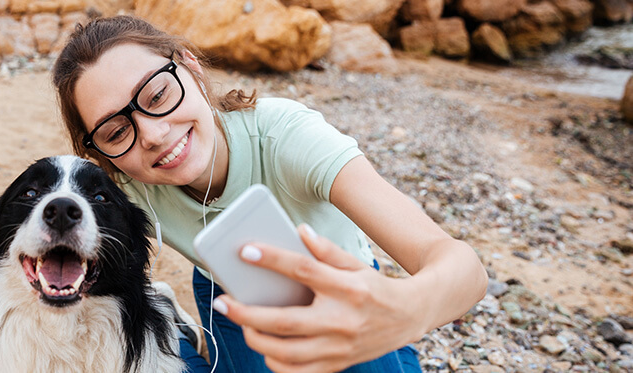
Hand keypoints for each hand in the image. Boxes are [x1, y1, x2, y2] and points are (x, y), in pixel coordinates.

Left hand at [211, 224, 422, 372]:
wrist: (410, 316)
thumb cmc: (374, 286)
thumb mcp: (355, 263)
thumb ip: (326, 249)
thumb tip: (298, 231)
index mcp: (348, 288)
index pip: (304, 271)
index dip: (273, 259)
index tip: (244, 250)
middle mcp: (343, 320)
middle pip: (286, 321)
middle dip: (248, 313)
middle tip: (223, 301)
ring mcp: (340, 348)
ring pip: (287, 353)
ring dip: (256, 340)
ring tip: (241, 324)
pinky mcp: (338, 365)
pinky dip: (275, 363)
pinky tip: (263, 346)